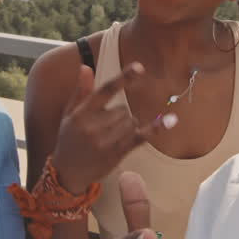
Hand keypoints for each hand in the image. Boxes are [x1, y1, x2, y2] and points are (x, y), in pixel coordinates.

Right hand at [51, 63, 171, 192]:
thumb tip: (85, 67)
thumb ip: (81, 91)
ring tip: (109, 137)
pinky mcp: (117, 153)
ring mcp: (105, 141)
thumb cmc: (69, 139)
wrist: (67, 172)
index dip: (123, 78)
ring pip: (131, 122)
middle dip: (119, 115)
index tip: (140, 67)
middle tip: (104, 128)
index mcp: (81, 113)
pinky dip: (156, 128)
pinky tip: (172, 120)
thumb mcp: (69, 114)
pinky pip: (140, 136)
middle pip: (123, 109)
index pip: (105, 91)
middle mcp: (93, 126)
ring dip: (127, 126)